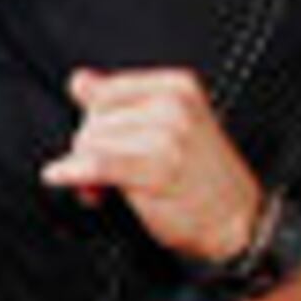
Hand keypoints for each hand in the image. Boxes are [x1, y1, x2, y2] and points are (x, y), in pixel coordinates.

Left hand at [42, 68, 266, 264]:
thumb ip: (121, 102)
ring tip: (105, 188)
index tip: (101, 142)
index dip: (93, 121)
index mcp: (177, 87)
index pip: (105, 90)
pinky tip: (60, 176)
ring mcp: (166, 136)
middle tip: (102, 176)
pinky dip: (72, 172)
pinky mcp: (156, 169)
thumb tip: (79, 81)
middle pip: (94, 118)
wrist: (239, 220)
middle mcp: (173, 106)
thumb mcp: (169, 126)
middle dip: (88, 148)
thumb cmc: (204, 178)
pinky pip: (96, 164)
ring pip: (91, 143)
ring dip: (85, 170)